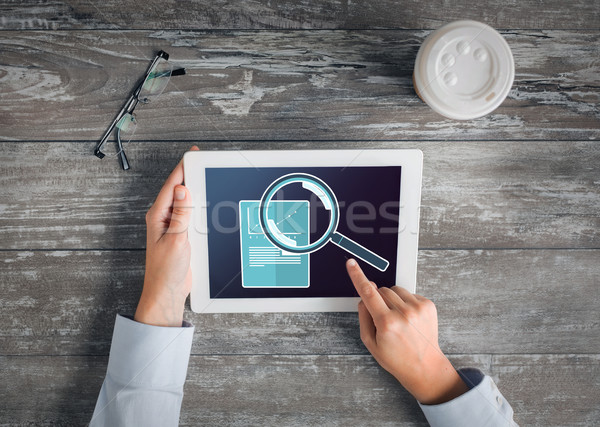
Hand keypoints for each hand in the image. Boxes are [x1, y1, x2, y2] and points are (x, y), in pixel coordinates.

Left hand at [134, 146, 198, 326]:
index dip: (183, 169)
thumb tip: (182, 189)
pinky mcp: (180, 235)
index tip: (193, 155)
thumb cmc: (165, 271)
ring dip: (195, 192)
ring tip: (207, 178)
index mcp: (158, 216)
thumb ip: (181, 214)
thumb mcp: (176, 239)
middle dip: (190, 175)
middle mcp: (163, 219)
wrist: (167, 292)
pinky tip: (206, 205)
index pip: (171, 186)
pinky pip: (190, 215)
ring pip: (185, 202)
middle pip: (178, 190)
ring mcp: (172, 226)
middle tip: (203, 163)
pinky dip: (198, 207)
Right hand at [346, 258, 468, 404]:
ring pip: (395, 289)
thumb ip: (364, 316)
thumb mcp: (370, 342)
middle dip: (378, 300)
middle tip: (383, 318)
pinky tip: (408, 318)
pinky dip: (405, 302)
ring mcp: (418, 308)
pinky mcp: (428, 305)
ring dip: (392, 300)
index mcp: (387, 323)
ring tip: (398, 319)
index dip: (358, 276)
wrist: (425, 366)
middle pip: (381, 290)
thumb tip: (364, 297)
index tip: (352, 264)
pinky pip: (409, 293)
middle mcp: (404, 313)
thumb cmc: (396, 358)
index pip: (368, 293)